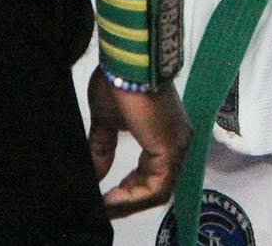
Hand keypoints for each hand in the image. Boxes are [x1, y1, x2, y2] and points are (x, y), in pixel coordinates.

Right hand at [85, 69, 191, 217]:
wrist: (127, 63)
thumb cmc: (119, 81)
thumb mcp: (106, 121)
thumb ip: (103, 148)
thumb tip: (95, 173)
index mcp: (164, 132)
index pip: (152, 173)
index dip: (128, 190)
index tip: (105, 199)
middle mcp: (177, 141)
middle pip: (156, 185)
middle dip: (128, 200)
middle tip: (103, 207)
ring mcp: (177, 145)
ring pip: (157, 190)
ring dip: (129, 202)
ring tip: (104, 206)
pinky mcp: (171, 149)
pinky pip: (156, 186)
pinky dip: (133, 198)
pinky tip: (111, 200)